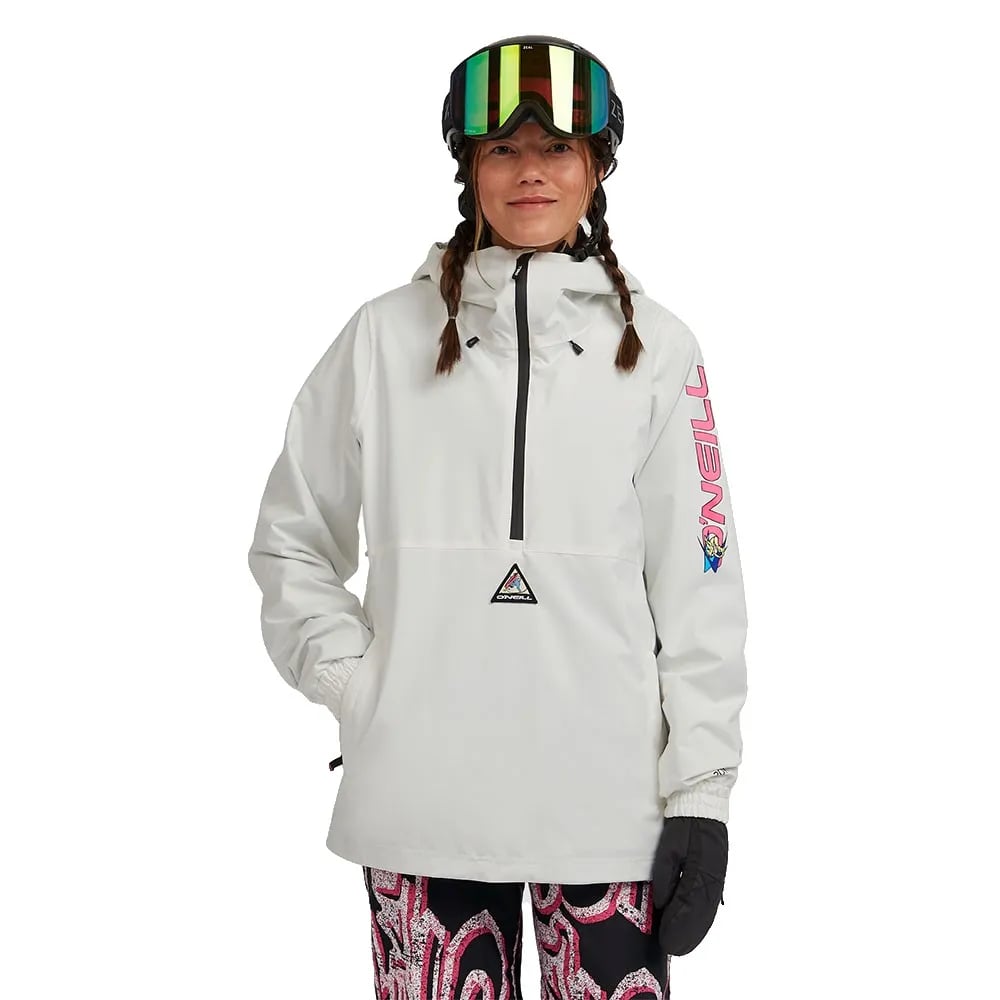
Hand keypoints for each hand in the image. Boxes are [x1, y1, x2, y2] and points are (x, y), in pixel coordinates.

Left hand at [651, 816, 727, 955]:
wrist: (702, 806)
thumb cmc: (683, 825)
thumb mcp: (669, 847)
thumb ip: (665, 874)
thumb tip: (662, 903)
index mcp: (701, 870)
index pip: (689, 905)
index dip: (679, 925)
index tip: (667, 941)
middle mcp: (712, 878)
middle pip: (700, 913)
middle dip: (687, 933)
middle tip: (673, 950)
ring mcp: (716, 877)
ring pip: (707, 911)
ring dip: (696, 929)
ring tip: (683, 946)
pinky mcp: (716, 874)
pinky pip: (711, 902)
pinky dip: (703, 918)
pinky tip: (696, 928)